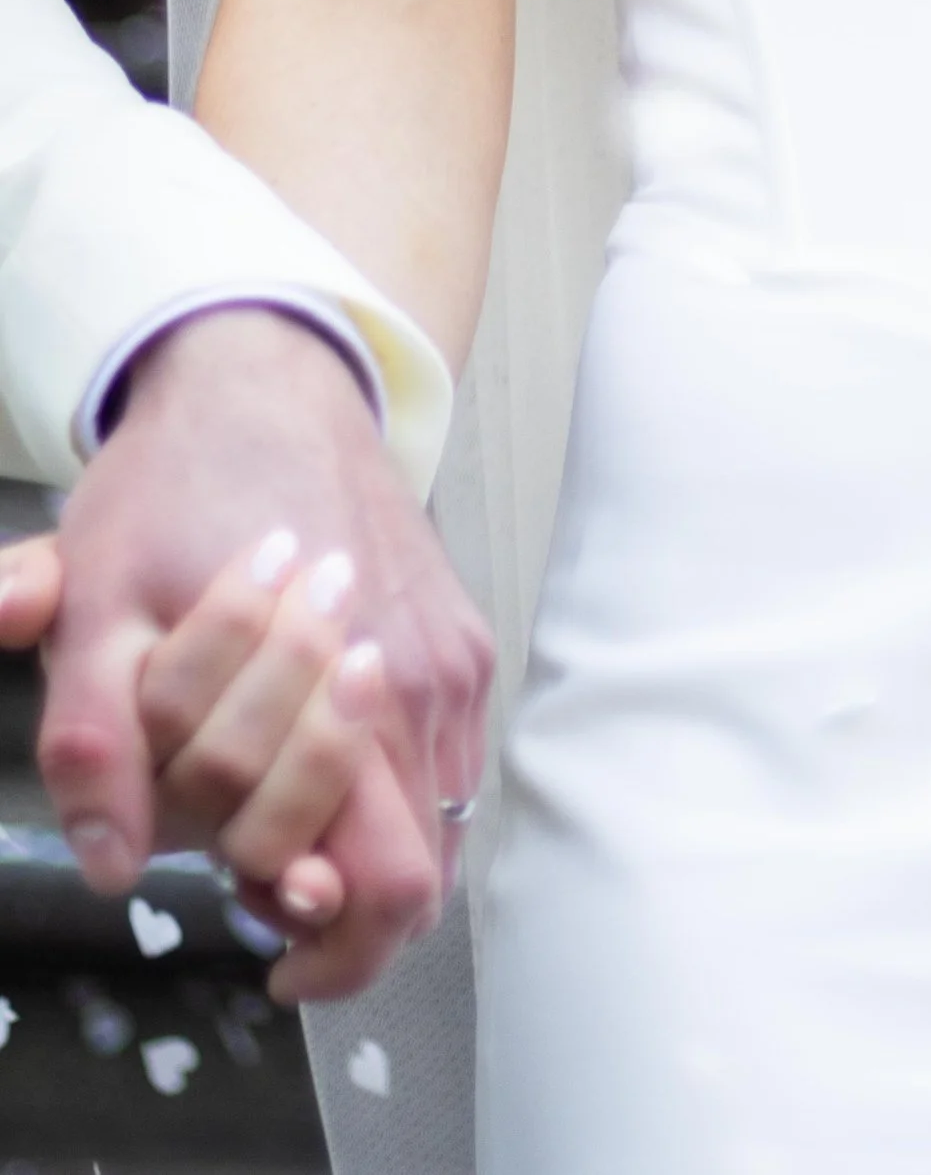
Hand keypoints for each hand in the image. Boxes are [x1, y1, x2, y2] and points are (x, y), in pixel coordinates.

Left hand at [33, 305, 490, 1004]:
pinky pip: (440, 765)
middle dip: (331, 899)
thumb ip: (97, 744)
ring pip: (435, 823)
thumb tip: (116, 863)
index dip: (315, 930)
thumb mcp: (95, 604)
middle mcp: (423, 682)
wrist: (268, 378)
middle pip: (421, 873)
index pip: (385, 885)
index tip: (252, 923)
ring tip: (273, 806)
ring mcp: (451, 662)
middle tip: (251, 870)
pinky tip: (313, 751)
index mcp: (350, 683)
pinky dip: (381, 790)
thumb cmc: (181, 485)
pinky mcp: (459, 642)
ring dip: (355, 844)